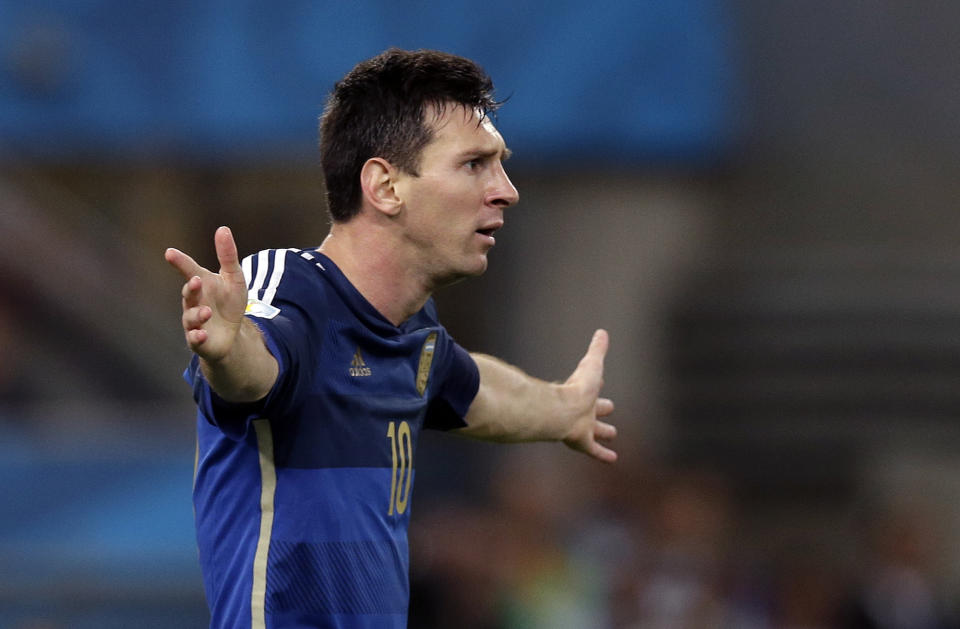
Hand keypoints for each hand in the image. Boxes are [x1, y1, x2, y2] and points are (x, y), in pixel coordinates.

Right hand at [164, 226, 247, 362]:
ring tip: (207, 311)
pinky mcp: (199, 340)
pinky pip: (194, 339)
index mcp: (202, 284)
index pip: (189, 270)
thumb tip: (223, 228)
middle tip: (196, 280)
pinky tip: (202, 333)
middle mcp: (194, 301)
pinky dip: (197, 336)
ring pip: (190, 317)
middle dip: (191, 288)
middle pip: (188, 294)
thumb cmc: (230, 302)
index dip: (180, 261)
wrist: (232, 332)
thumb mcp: (234, 277)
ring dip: (198, 314)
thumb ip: (228, 255)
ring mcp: (195, 321)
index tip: (170, 252)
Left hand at [560, 329, 617, 462]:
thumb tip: (602, 332)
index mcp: (581, 392)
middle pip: (593, 409)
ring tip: (612, 433)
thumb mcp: (592, 365)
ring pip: (595, 431)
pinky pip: (595, 451)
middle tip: (609, 408)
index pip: (590, 387)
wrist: (559, 411)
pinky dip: (603, 455)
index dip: (596, 383)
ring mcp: (582, 427)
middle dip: (600, 409)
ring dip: (603, 432)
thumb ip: (597, 350)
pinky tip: (613, 459)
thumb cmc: (575, 388)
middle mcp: (581, 410)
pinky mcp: (583, 442)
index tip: (600, 381)